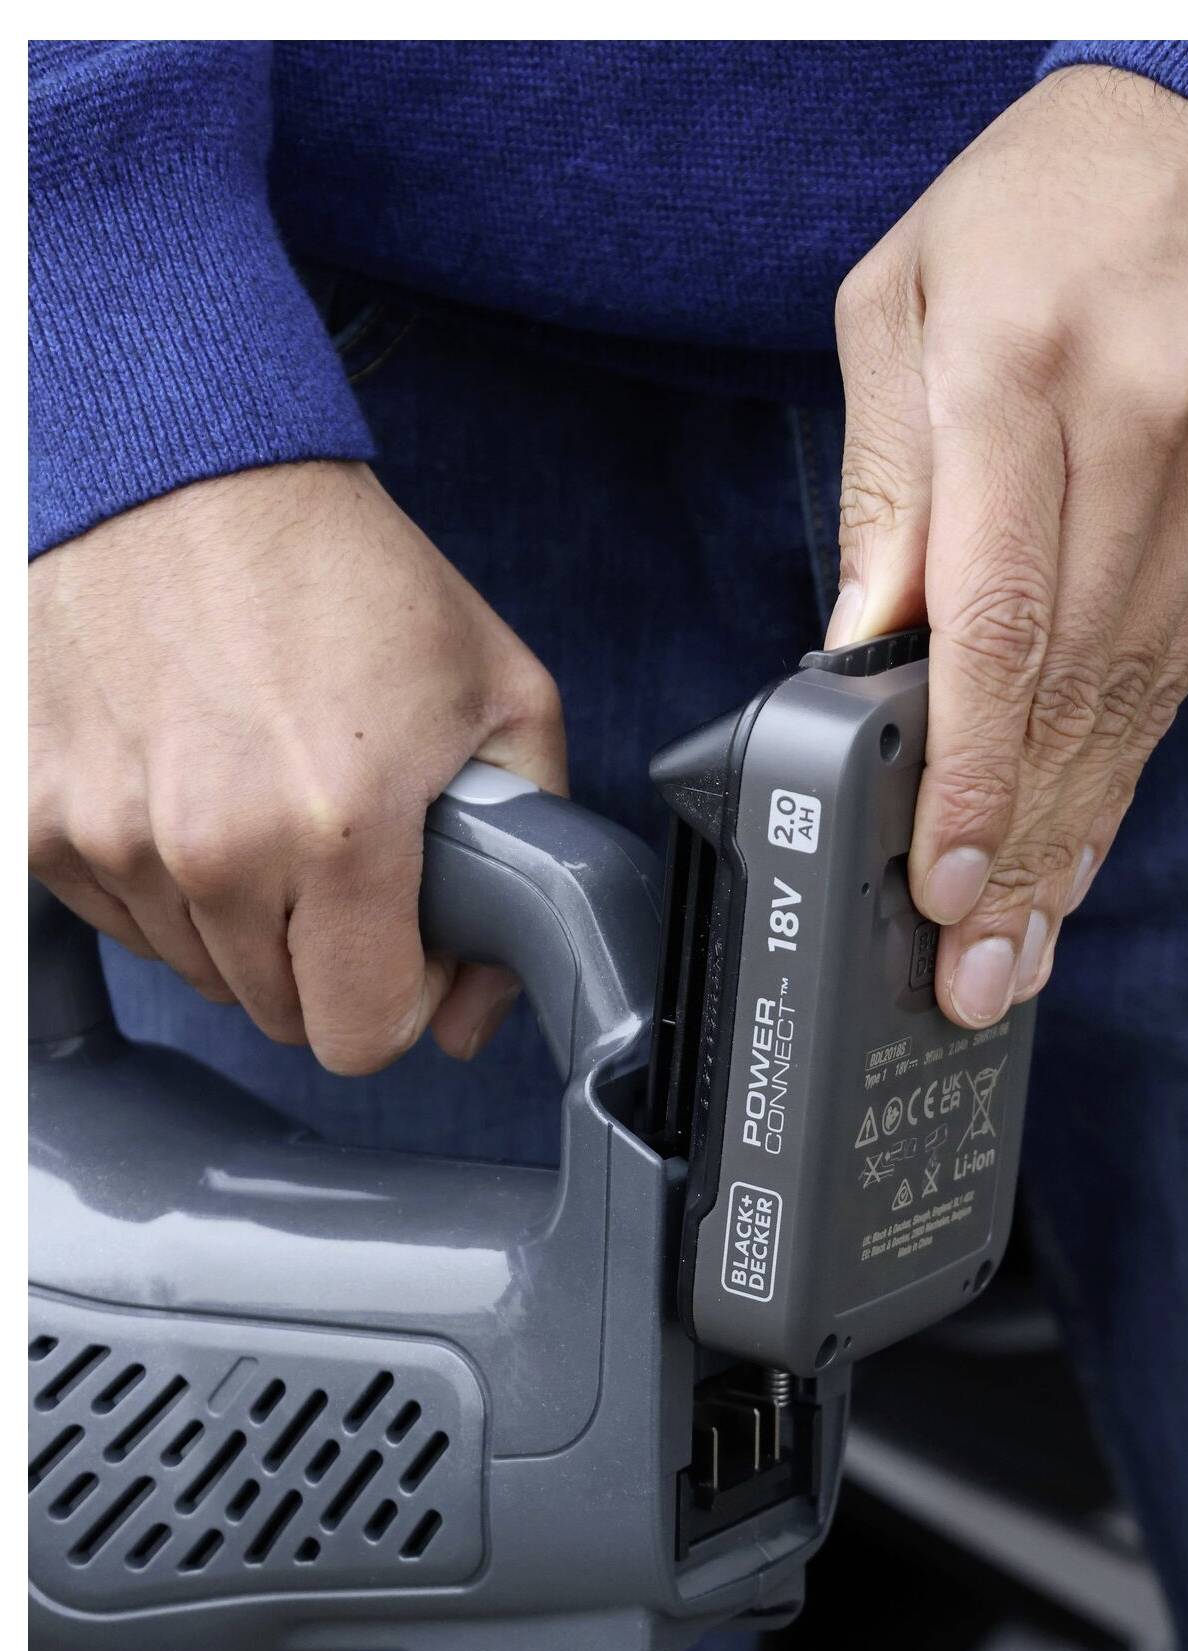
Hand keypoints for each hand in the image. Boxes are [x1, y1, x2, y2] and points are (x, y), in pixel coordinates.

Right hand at [29, 460, 564, 1072]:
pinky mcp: (34, 811)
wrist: (182, 464)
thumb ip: (526, 865)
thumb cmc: (341, 570)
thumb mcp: (501, 694)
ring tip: (262, 799)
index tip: (402, 942)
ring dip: (237, 917)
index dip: (398, 999)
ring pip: (194, 968)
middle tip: (340, 852)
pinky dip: (156, 875)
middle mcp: (211, 847)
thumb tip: (472, 1014)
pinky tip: (189, 784)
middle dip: (323, 955)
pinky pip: (115, 913)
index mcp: (338, 829)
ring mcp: (107, 832)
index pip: (360, 1037)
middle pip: (276, 1012)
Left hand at [831, 63, 1187, 1025]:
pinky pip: (1180, 669)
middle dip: (1022, 848)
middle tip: (978, 971)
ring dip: (1077, 836)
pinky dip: (1126, 767)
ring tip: (1023, 945)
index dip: (972, 772)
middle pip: (1075, 690)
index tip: (942, 881)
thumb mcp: (901, 304)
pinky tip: (1084, 842)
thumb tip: (864, 646)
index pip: (999, 621)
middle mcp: (1134, 439)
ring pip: (1138, 699)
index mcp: (1020, 378)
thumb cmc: (1034, 208)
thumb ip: (884, 482)